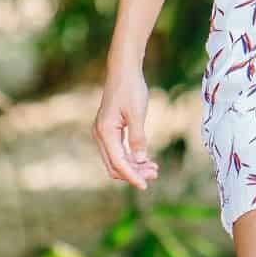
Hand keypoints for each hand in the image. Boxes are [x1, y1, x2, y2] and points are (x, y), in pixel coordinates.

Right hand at [92, 62, 158, 189]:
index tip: (146, 185)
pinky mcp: (108, 131)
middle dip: (134, 173)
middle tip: (155, 173)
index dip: (132, 176)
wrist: (123, 70)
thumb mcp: (137, 114)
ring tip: (154, 168)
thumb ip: (138, 138)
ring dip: (133, 167)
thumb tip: (139, 161)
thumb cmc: (131, 88)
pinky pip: (117, 152)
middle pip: (115, 166)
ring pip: (116, 160)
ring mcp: (102, 133)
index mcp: (105, 131)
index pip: (118, 163)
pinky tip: (145, 160)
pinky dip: (130, 158)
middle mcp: (100, 135)